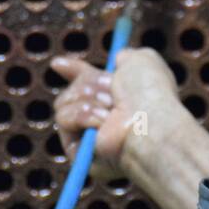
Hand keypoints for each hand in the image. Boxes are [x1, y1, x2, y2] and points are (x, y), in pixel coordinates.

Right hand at [51, 47, 180, 179]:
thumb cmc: (150, 93)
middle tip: (109, 90)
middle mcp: (106, 118)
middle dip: (88, 84)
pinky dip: (82, 116)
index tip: (58, 64)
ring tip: (110, 108)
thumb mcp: (142, 61)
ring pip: (63, 103)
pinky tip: (102, 122)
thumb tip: (116, 58)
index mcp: (121, 98)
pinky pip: (64, 119)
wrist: (149, 122)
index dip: (74, 72)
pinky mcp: (79, 150)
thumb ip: (126, 57)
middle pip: (73, 90)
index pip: (90, 84)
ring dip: (87, 99)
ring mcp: (90, 135)